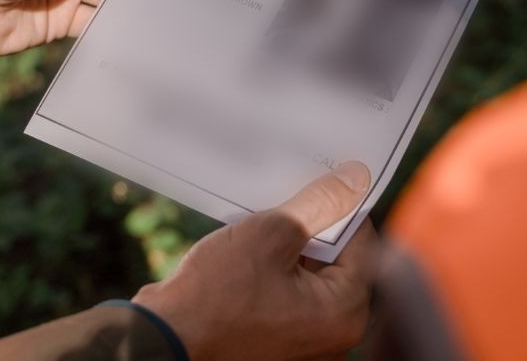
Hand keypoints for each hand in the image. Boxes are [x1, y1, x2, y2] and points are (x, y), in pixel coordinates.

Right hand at [133, 162, 378, 360]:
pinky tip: (249, 249)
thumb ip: (318, 205)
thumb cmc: (216, 295)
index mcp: (343, 314)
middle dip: (313, 228)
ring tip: (263, 222)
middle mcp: (332, 338)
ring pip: (309, 279)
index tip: (325, 182)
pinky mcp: (275, 344)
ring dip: (290, 248)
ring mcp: (302, 344)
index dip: (342, 207)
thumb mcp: (272, 234)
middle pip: (336, 264)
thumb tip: (353, 181)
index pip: (362, 245)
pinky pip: (286, 297)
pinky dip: (273, 272)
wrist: (164, 338)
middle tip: (290, 197)